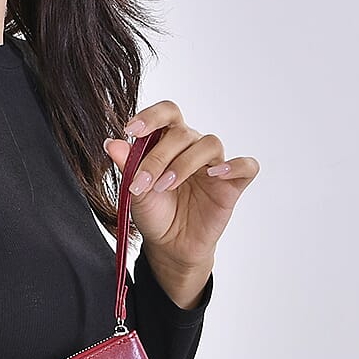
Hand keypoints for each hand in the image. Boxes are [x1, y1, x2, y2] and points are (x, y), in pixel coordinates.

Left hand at [103, 101, 258, 280]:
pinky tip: (216, 174)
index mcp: (169, 142)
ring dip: (185, 163)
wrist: (170, 245)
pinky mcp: (232, 185)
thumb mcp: (135, 191)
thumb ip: (127, 166)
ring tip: (166, 186)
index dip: (151, 116)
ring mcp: (214, 165)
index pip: (167, 113)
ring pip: (210, 144)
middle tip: (144, 184)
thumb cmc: (155, 213)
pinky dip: (235, 166)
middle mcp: (192, 148)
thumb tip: (111, 143)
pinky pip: (246, 166)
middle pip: (183, 132)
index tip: (131, 130)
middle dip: (159, 157)